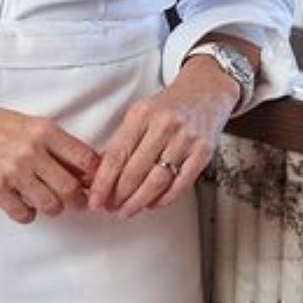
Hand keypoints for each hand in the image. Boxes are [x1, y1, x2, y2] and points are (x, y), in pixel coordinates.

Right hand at [0, 65, 99, 224]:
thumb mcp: (30, 125)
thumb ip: (55, 145)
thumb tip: (85, 170)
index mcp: (45, 131)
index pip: (86, 160)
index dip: (95, 176)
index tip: (93, 183)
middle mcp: (32, 151)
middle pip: (72, 189)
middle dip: (78, 200)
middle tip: (76, 201)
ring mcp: (13, 171)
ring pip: (51, 205)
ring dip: (54, 208)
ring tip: (48, 201)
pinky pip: (24, 214)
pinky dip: (28, 214)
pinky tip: (22, 204)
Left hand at [88, 55, 241, 219]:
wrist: (206, 91)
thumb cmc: (169, 105)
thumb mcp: (141, 113)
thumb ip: (122, 141)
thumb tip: (101, 174)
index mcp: (142, 113)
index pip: (117, 154)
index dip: (103, 182)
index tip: (95, 199)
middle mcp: (165, 124)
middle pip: (135, 170)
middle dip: (119, 196)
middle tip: (110, 208)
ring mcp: (186, 138)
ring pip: (157, 181)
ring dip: (139, 202)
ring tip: (127, 210)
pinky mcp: (204, 152)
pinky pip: (180, 184)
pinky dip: (164, 199)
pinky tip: (152, 204)